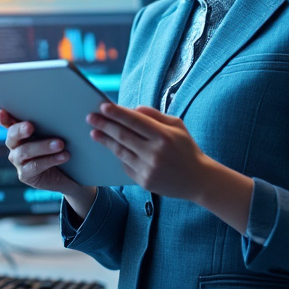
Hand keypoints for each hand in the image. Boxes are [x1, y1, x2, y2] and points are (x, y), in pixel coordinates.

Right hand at [0, 109, 79, 195]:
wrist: (68, 173)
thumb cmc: (60, 146)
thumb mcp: (55, 132)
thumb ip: (50, 122)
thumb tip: (64, 110)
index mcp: (19, 130)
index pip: (7, 121)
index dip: (2, 118)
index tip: (1, 112)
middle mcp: (14, 144)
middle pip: (12, 135)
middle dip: (20, 130)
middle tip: (30, 126)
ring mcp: (18, 160)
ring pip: (25, 151)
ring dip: (43, 146)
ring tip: (60, 144)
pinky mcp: (25, 174)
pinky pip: (35, 166)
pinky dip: (50, 160)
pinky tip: (63, 156)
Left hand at [87, 103, 209, 200]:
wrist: (198, 180)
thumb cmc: (186, 148)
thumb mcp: (177, 126)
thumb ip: (154, 115)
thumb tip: (132, 109)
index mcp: (164, 136)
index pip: (135, 121)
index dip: (117, 113)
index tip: (102, 106)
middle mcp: (155, 153)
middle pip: (123, 136)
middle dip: (104, 125)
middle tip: (90, 117)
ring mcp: (149, 169)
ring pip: (120, 151)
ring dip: (105, 141)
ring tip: (94, 132)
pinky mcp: (144, 182)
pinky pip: (126, 165)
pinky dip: (119, 156)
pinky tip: (112, 148)